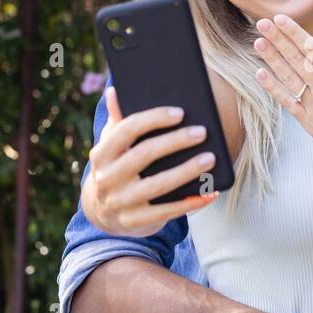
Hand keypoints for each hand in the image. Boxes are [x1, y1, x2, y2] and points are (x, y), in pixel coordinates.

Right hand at [83, 86, 219, 236]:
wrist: (103, 213)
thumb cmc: (117, 168)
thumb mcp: (112, 146)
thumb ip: (118, 121)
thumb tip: (115, 90)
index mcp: (101, 153)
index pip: (127, 130)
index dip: (154, 119)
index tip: (180, 112)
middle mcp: (106, 178)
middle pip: (144, 154)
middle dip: (175, 141)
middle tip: (202, 132)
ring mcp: (120, 202)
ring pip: (159, 184)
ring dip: (187, 171)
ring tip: (210, 158)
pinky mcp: (135, 222)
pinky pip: (168, 211)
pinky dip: (191, 202)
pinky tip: (210, 192)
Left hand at [253, 13, 312, 149]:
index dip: (295, 34)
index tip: (280, 19)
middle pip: (297, 60)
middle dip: (279, 40)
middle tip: (261, 23)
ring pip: (289, 78)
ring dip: (272, 59)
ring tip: (257, 42)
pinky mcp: (307, 122)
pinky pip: (287, 102)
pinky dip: (273, 88)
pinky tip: (260, 74)